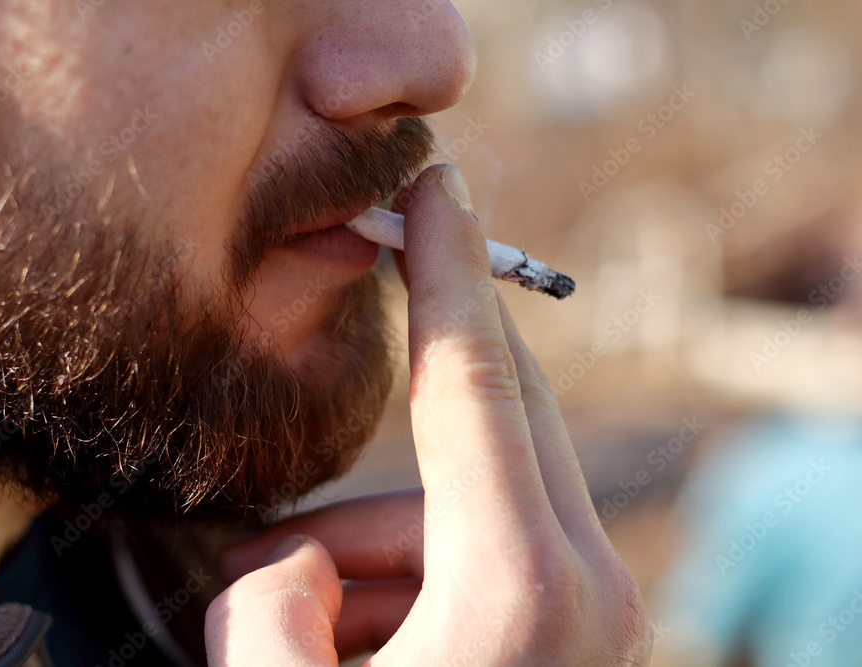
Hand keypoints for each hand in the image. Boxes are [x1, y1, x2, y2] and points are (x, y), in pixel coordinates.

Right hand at [205, 164, 650, 665]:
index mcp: (520, 591)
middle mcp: (585, 589)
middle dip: (420, 359)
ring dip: (373, 539)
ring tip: (300, 614)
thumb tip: (294, 562)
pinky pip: (488, 557)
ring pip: (471, 503)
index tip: (436, 187)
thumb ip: (263, 602)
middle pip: (498, 411)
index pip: (474, 381)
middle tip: (387, 268)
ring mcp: (601, 618)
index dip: (445, 268)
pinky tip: (355, 644)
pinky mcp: (586, 639)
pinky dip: (412, 580)